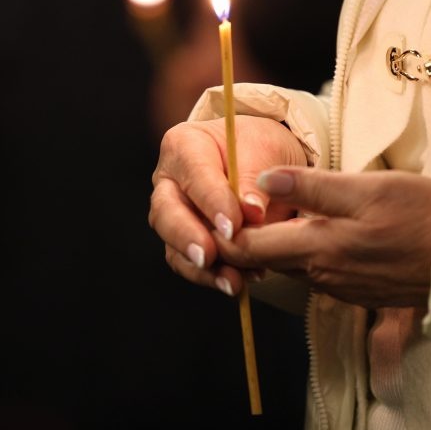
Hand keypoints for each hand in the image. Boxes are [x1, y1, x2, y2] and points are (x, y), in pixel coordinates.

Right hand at [148, 115, 306, 295]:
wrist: (265, 163)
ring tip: (232, 281)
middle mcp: (169, 181)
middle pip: (165, 213)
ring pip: (173, 245)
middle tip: (209, 256)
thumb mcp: (264, 150)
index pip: (193, 176)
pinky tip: (237, 282)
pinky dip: (211, 277)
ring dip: (201, 268)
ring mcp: (173, 214)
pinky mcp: (184, 242)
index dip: (211, 202)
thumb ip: (254, 179)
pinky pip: (189, 265)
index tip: (233, 225)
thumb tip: (252, 212)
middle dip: (187, 237)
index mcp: (183, 146)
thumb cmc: (259, 148)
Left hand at [214, 167, 430, 307]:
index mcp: (315, 249)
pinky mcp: (359, 291)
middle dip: (240, 240)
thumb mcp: (365, 188)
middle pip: (263, 260)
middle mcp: (320, 276)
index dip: (220, 231)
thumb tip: (260, 180)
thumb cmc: (423, 214)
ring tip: (262, 215)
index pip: (245, 248)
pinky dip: (304, 254)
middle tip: (225, 208)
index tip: (209, 208)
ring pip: (290, 266)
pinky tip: (313, 231)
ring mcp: (340, 288)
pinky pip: (318, 272)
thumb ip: (309, 187)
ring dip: (273, 246)